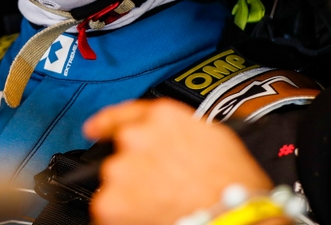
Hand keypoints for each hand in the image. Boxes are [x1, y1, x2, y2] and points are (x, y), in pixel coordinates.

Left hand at [83, 99, 273, 224]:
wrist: (236, 219)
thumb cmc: (234, 187)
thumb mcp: (213, 140)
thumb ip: (178, 134)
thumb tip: (168, 143)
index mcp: (162, 117)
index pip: (124, 114)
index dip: (106, 123)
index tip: (94, 129)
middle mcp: (135, 137)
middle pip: (121, 154)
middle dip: (134, 172)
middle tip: (159, 191)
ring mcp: (119, 169)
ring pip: (114, 185)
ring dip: (129, 196)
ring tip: (160, 208)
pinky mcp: (109, 202)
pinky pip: (109, 211)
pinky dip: (122, 217)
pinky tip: (149, 219)